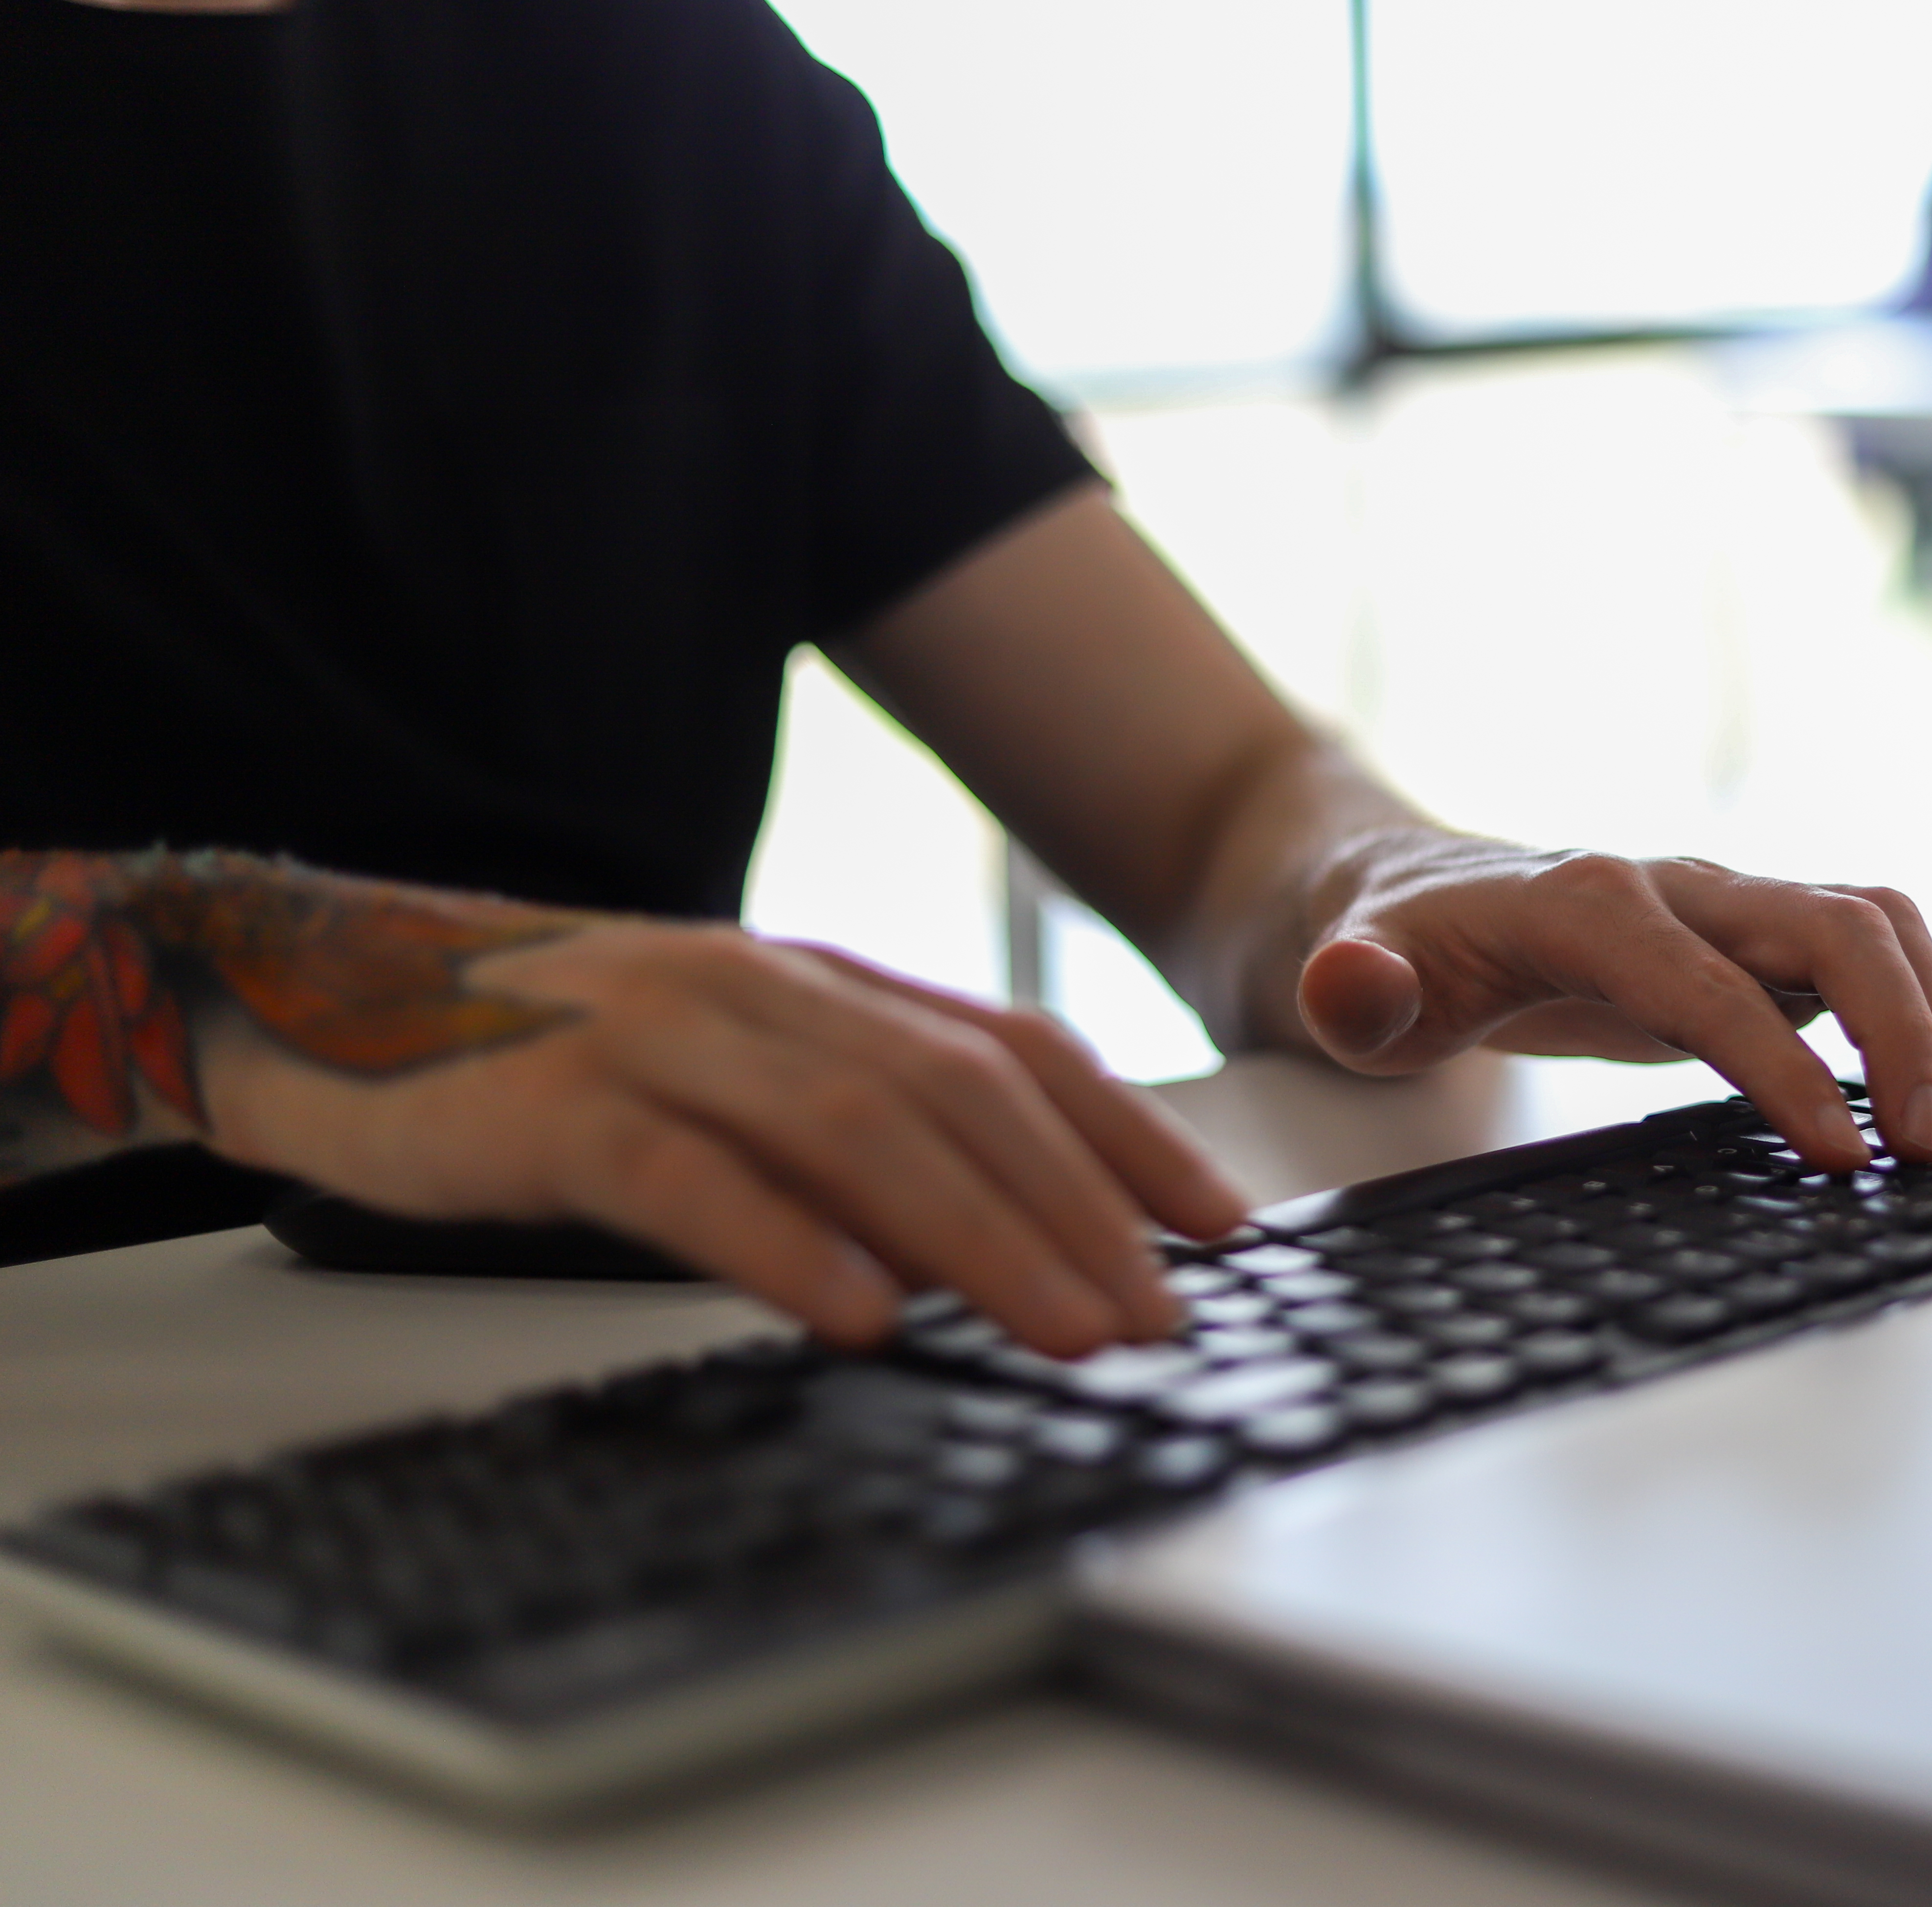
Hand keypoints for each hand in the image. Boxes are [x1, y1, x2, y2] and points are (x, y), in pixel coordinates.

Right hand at [201, 920, 1250, 1353]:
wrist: (330, 996)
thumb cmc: (554, 1059)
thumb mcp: (729, 1074)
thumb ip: (852, 1131)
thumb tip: (1001, 1242)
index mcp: (816, 984)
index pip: (1011, 1051)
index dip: (1128, 1135)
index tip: (1218, 1225)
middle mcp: (758, 992)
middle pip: (957, 1097)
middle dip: (1078, 1210)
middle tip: (1156, 1318)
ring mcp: (656, 1037)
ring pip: (854, 1129)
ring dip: (977, 1237)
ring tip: (1063, 1330)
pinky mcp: (551, 1106)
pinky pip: (690, 1176)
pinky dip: (786, 1245)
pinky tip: (860, 1315)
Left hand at [1291, 834, 1931, 1172]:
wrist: (1403, 890)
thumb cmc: (1388, 947)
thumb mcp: (1345, 979)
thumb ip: (1352, 990)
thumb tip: (1352, 986)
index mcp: (1584, 905)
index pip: (1709, 983)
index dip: (1782, 1065)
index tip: (1839, 1158)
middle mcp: (1676, 886)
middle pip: (1831, 920)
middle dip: (1900, 1028)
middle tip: (1924, 1152)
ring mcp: (1724, 905)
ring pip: (1872, 921)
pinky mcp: (1751, 937)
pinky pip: (1871, 946)